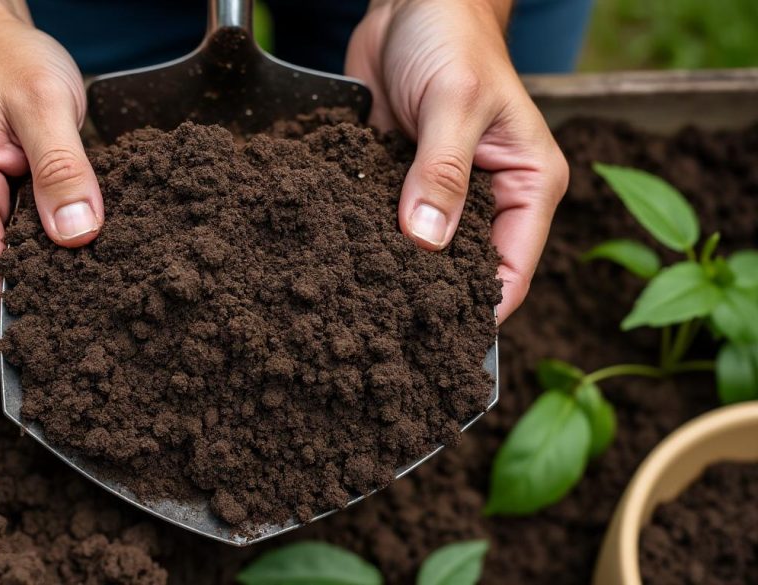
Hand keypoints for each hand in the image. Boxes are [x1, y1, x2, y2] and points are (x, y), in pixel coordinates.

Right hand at [0, 6, 102, 323]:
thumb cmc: (10, 64)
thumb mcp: (48, 103)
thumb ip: (63, 168)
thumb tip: (78, 237)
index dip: (29, 310)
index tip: (81, 318)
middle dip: (45, 291)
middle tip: (104, 291)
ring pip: (0, 269)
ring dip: (44, 270)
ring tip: (92, 260)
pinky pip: (3, 249)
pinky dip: (38, 249)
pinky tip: (69, 238)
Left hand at [345, 0, 568, 321]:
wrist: (410, 3)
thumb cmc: (452, 38)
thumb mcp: (455, 101)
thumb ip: (442, 171)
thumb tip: (425, 242)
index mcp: (526, 185)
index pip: (512, 271)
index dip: (479, 309)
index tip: (435, 338)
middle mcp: (487, 197)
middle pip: (464, 271)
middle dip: (429, 296)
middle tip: (382, 330)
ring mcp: (440, 193)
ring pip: (419, 252)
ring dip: (390, 270)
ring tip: (353, 306)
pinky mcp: (400, 183)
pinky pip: (383, 223)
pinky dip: (363, 239)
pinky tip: (336, 262)